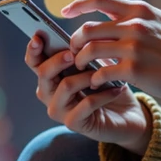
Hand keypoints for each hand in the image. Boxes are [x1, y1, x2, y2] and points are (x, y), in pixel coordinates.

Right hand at [24, 34, 150, 154]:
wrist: (127, 116)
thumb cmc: (108, 86)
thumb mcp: (97, 65)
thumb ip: (84, 54)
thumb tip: (80, 37)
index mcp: (51, 76)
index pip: (34, 62)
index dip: (33, 49)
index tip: (39, 36)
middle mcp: (49, 94)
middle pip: (43, 73)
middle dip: (58, 60)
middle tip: (73, 54)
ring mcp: (59, 110)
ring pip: (66, 86)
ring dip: (87, 76)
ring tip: (105, 73)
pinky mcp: (73, 123)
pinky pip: (86, 103)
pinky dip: (104, 94)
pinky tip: (117, 89)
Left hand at [61, 0, 160, 104]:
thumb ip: (138, 16)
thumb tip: (113, 10)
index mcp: (140, 10)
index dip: (77, 4)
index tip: (64, 12)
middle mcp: (135, 25)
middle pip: (88, 28)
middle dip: (75, 41)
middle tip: (73, 52)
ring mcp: (133, 47)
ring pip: (89, 50)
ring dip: (80, 61)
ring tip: (81, 69)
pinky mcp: (133, 69)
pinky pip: (101, 72)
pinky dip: (94, 78)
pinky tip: (96, 83)